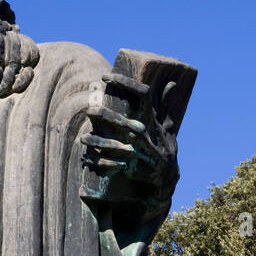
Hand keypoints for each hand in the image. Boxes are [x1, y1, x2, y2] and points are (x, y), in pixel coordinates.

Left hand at [81, 72, 177, 209]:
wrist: (168, 178)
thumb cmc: (165, 148)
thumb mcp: (168, 127)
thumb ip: (166, 105)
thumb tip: (172, 83)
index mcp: (152, 121)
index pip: (142, 94)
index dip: (124, 83)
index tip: (106, 76)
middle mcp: (145, 135)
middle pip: (122, 121)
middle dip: (104, 115)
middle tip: (88, 111)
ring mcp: (139, 153)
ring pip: (114, 146)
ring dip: (97, 143)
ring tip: (83, 139)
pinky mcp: (133, 168)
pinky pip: (113, 166)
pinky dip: (99, 163)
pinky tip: (87, 159)